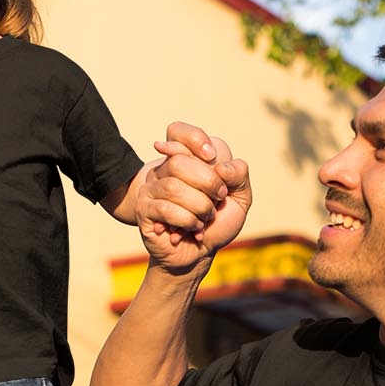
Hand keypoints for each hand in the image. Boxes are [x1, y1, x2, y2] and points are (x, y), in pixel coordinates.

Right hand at [136, 122, 251, 271]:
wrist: (200, 254)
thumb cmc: (217, 223)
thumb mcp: (240, 198)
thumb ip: (238, 175)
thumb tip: (220, 166)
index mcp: (185, 159)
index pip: (178, 131)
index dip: (196, 140)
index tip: (214, 160)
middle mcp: (164, 169)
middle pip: (179, 161)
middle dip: (208, 184)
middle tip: (217, 201)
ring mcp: (151, 189)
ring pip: (173, 187)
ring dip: (200, 207)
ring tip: (204, 219)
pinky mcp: (144, 210)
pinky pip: (166, 209)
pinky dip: (188, 222)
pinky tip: (191, 230)